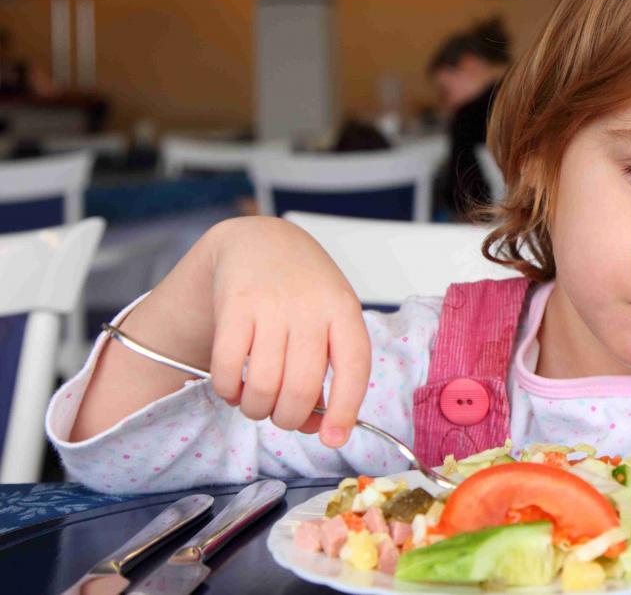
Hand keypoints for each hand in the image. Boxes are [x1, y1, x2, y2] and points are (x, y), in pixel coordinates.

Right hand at [207, 217, 370, 446]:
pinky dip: (229, 392)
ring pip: (264, 385)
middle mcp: (310, 306)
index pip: (354, 367)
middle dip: (290, 418)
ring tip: (257, 403)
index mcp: (344, 310)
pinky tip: (234, 388)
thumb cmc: (303, 291)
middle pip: (302, 387)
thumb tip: (320, 429)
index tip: (334, 439)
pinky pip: (228, 369)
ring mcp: (271, 305)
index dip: (345, 409)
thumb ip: (328, 373)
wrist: (260, 240)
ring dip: (258, 409)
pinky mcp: (233, 306)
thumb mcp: (329, 320)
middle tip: (283, 416)